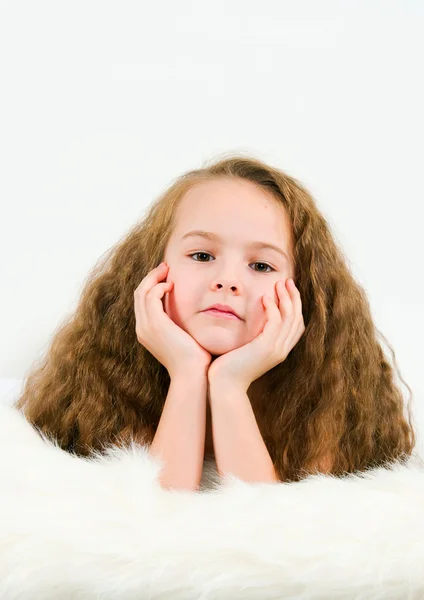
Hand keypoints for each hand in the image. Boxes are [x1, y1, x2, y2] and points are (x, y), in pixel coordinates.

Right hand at [134, 262, 211, 378]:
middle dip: (150, 277)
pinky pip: (151, 296)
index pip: (142, 302)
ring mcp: (146, 326)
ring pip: (142, 292)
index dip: (151, 286)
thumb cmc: (194, 359)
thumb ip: (179, 324)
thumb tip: (188, 313)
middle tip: (165, 267)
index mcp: (147, 331)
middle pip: (139, 294)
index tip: (165, 277)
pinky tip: (172, 285)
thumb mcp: (183, 338)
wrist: (192, 374)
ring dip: (154, 278)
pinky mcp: (155, 324)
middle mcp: (142, 328)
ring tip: (167, 270)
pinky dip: (159, 286)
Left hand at [207, 278, 305, 390]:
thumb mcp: (245, 349)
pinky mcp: (266, 348)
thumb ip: (253, 336)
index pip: (296, 325)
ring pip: (289, 318)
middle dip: (293, 297)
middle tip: (287, 281)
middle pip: (297, 319)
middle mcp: (282, 350)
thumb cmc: (229, 368)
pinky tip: (265, 298)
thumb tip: (249, 320)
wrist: (224, 385)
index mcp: (279, 350)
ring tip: (278, 283)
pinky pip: (275, 323)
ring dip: (285, 298)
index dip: (295, 306)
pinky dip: (273, 309)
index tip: (287, 289)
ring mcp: (276, 350)